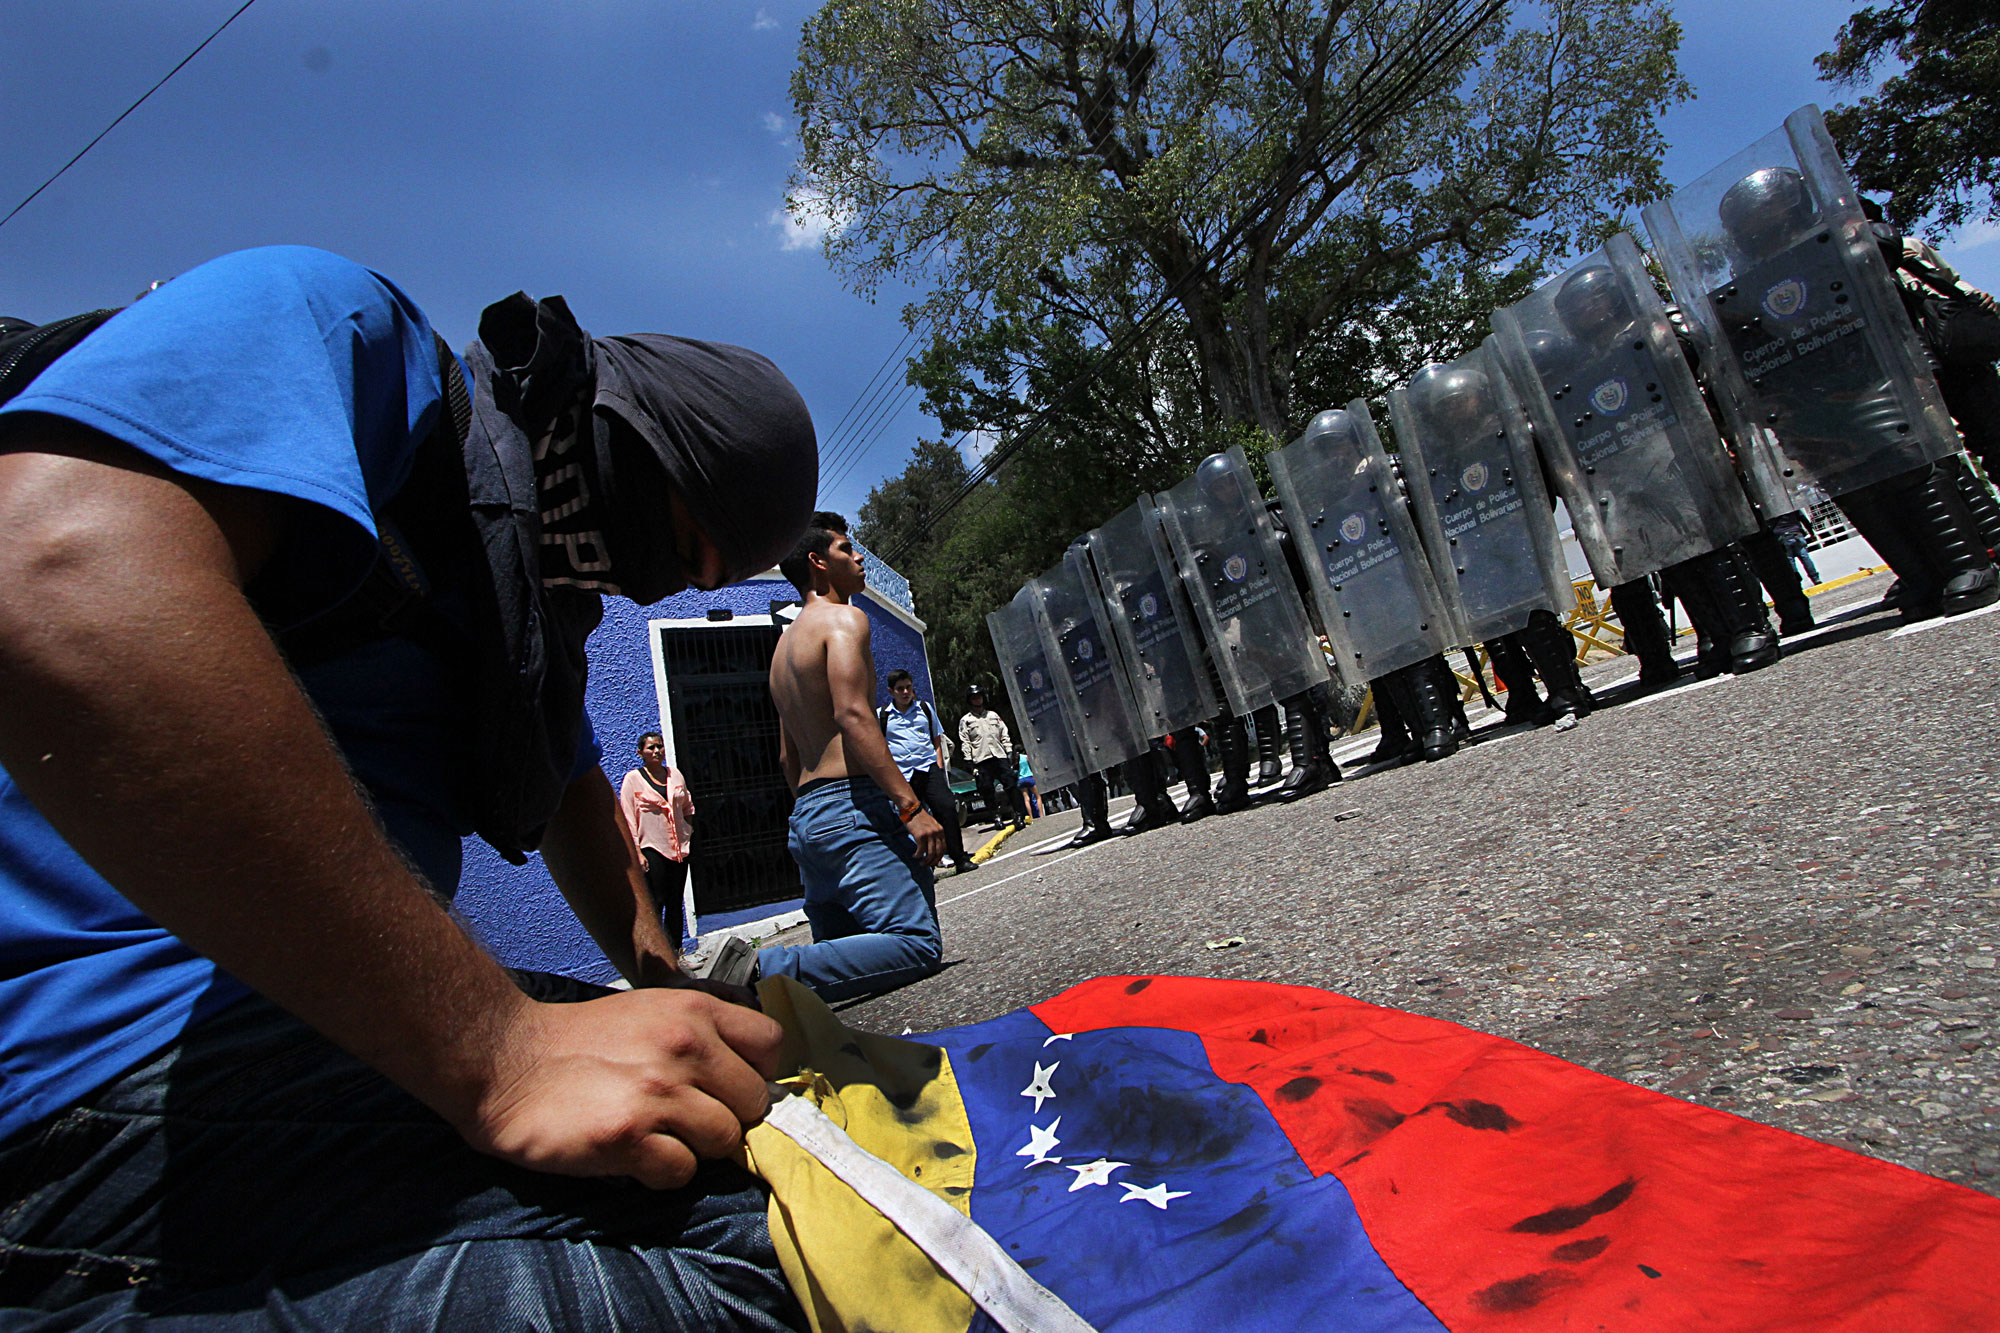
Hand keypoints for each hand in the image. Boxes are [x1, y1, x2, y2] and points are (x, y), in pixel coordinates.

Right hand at [461, 987, 783, 1189]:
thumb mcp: (650, 1012)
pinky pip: (682, 1173)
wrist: (505, 1062)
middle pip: (754, 1102)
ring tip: (656, 1136)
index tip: (730, 1087)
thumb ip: (700, 1034)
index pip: (771, 1043)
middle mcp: (685, 1046)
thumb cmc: (578, 1040)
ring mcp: (658, 1092)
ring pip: (724, 1140)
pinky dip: (662, 1173)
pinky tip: (633, 1155)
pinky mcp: (629, 1136)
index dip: (756, 1072)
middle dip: (726, 1116)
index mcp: (693, 1011)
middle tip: (685, 1119)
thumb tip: (749, 1074)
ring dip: (695, 1147)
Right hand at [908, 808, 944, 864]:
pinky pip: (921, 850)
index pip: (944, 848)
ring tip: (921, 863)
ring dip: (925, 861)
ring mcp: (929, 834)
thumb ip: (934, 835)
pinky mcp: (920, 835)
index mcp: (941, 831)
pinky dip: (917, 855)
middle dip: (933, 862)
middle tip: (927, 865)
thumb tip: (933, 849)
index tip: (935, 862)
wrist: (912, 809)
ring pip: (930, 853)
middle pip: (938, 853)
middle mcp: (937, 833)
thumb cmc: (920, 818)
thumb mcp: (931, 826)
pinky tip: (914, 855)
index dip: (940, 857)